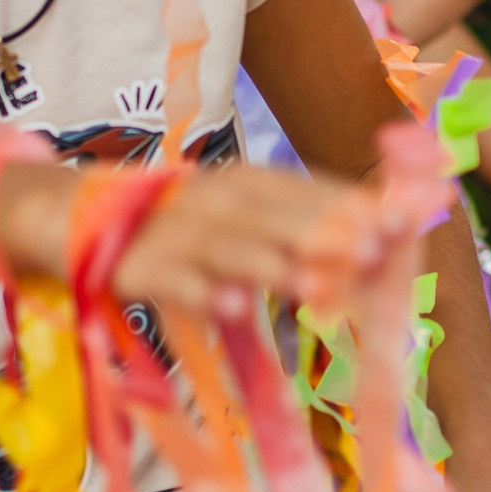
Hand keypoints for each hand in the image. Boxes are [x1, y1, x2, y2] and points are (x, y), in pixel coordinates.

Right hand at [99, 162, 387, 318]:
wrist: (88, 218)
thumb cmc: (192, 224)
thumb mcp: (247, 210)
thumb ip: (305, 221)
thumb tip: (383, 236)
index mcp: (251, 182)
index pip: (309, 189)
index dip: (354, 206)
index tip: (402, 223)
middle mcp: (219, 200)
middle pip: (276, 216)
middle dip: (324, 232)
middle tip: (372, 251)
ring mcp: (181, 234)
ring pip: (231, 248)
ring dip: (273, 265)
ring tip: (314, 286)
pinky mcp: (145, 268)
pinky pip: (177, 283)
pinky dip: (203, 294)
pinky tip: (234, 308)